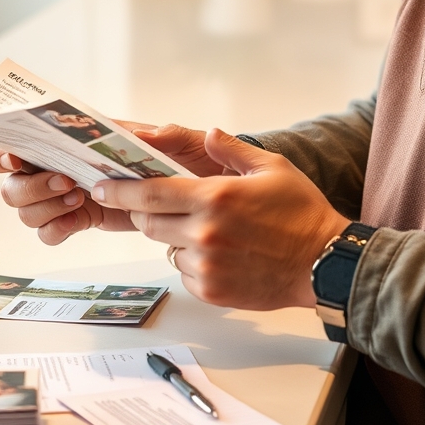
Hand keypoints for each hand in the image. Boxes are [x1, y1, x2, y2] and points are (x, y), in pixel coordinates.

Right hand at [0, 121, 222, 245]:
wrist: (205, 192)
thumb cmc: (193, 157)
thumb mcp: (186, 141)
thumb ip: (167, 136)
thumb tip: (144, 135)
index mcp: (80, 137)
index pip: (27, 139)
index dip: (6, 149)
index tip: (14, 156)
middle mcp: (67, 163)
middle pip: (14, 179)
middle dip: (29, 185)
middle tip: (66, 184)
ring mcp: (72, 192)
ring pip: (27, 206)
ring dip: (42, 207)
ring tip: (78, 201)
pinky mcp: (86, 217)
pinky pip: (51, 230)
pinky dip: (54, 230)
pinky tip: (74, 223)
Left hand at [91, 128, 347, 309]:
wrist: (324, 263)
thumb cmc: (301, 213)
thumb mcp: (272, 167)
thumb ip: (233, 150)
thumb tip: (208, 135)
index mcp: (214, 197)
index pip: (149, 193)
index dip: (119, 190)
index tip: (101, 186)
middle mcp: (204, 232)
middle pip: (149, 222)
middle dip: (149, 212)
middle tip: (167, 206)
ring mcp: (207, 265)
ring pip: (167, 248)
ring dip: (176, 238)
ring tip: (212, 232)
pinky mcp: (212, 290)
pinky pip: (185, 272)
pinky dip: (194, 263)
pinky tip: (223, 255)